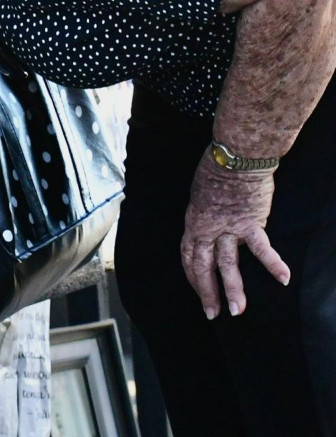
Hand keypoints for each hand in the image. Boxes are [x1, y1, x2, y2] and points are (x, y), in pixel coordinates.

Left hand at [180, 150, 289, 318]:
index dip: (193, 276)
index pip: (188, 255)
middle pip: (203, 265)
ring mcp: (228, 227)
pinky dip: (273, 264)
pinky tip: (283, 279)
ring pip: (228, 264)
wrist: (234, 157)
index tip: (199, 292)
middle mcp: (208, 228)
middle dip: (207, 292)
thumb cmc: (217, 170)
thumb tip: (212, 227)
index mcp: (195, 221)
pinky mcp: (250, 223)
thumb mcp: (201, 195)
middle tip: (213, 314)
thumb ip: (206, 214)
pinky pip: (261, 248)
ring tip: (239, 311)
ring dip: (233, 290)